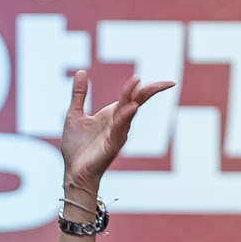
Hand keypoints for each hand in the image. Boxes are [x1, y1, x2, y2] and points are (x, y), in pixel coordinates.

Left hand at [59, 68, 174, 193]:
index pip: (133, 96)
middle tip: (167, 83)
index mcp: (113, 113)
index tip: (166, 81)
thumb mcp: (75, 113)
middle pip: (138, 102)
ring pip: (129, 114)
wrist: (74, 170)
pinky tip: (130, 108)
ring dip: (133, 99)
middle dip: (150, 91)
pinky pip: (120, 130)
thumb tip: (81, 71)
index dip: (147, 87)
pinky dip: (124, 118)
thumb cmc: (76, 146)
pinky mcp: (112, 145)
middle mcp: (119, 122)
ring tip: (138, 84)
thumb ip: (79, 94)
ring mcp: (117, 134)